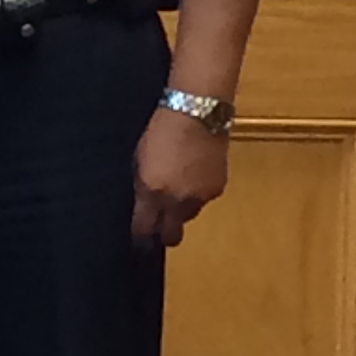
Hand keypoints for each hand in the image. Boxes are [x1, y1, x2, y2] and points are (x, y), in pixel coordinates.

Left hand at [132, 108, 230, 247]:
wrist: (197, 114)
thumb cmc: (159, 130)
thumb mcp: (139, 159)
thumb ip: (141, 186)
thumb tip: (141, 204)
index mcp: (152, 192)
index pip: (144, 228)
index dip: (140, 237)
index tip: (137, 241)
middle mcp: (178, 200)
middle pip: (171, 235)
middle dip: (163, 235)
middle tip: (156, 230)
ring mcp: (201, 196)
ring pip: (188, 217)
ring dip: (179, 212)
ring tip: (173, 195)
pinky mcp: (218, 188)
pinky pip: (203, 201)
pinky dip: (195, 196)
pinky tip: (190, 180)